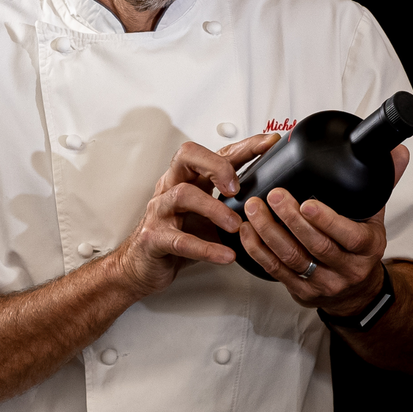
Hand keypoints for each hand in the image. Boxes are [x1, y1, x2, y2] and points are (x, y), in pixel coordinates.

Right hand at [113, 134, 280, 297]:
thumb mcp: (207, 215)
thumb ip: (231, 203)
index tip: (269, 144)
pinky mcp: (154, 239)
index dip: (244, 147)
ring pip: (183, 195)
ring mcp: (160, 212)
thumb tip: (270, 197)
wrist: (142, 266)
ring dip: (214, 209)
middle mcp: (171, 188)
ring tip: (235, 226)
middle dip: (217, 165)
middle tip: (236, 187)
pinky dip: (206, 249)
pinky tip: (225, 255)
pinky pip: (180, 240)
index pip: (216, 153)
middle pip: (188, 156)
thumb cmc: (175, 236)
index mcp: (187, 179)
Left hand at [239, 145, 409, 314]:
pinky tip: (248, 231)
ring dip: (269, 232)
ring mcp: (323, 283)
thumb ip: (383, 183)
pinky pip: (276, 271)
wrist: (359, 292)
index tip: (307, 203)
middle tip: (274, 196)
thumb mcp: (376, 217)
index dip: (327, 221)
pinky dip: (258, 250)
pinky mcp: (301, 291)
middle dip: (290, 220)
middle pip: (315, 246)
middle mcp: (346, 269)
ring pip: (292, 258)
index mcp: (368, 248)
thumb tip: (395, 152)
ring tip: (254, 208)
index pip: (349, 236)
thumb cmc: (362, 248)